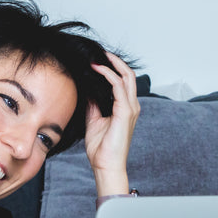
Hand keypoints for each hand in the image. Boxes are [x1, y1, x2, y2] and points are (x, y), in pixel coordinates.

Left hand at [84, 51, 139, 195]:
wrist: (106, 165)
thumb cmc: (101, 148)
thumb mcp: (93, 120)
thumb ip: (92, 104)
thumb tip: (87, 89)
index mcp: (125, 108)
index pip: (122, 81)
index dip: (112, 68)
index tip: (97, 61)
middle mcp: (131, 105)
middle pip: (128, 74)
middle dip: (114, 61)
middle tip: (99, 53)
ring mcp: (130, 108)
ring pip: (126, 76)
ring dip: (111, 64)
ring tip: (97, 57)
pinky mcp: (125, 112)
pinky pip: (118, 86)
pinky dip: (107, 75)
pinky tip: (96, 70)